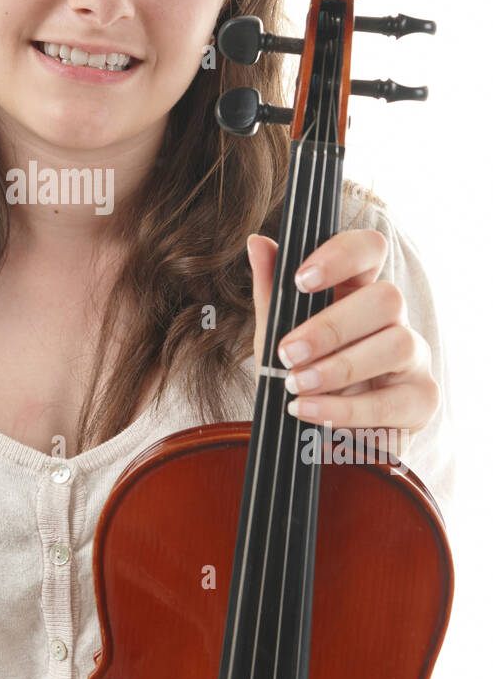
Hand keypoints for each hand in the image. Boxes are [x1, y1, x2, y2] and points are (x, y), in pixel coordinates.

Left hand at [247, 230, 439, 440]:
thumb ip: (270, 292)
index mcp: (358, 290)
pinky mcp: (420, 400)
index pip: (369, 249)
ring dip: (340, 369)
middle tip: (287, 354)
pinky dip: (347, 412)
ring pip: (397, 344)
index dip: (340, 257)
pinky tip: (311, 415)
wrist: (318, 435)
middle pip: (386, 298)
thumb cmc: (304, 372)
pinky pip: (393, 402)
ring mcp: (414, 357)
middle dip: (331, 327)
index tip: (300, 281)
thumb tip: (258, 242)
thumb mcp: (276, 334)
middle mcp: (394, 317)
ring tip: (296, 389)